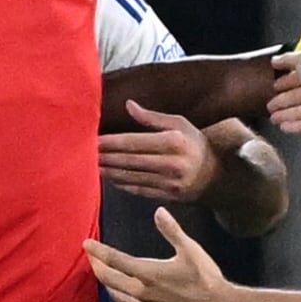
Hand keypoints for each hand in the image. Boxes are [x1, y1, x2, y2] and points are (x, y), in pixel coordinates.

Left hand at [84, 209, 236, 301]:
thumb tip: (159, 211)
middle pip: (109, 278)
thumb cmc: (205, 277)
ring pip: (115, 294)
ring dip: (105, 282)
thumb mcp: (190, 250)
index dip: (98, 251)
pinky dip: (117, 297)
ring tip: (100, 271)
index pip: (115, 260)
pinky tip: (117, 292)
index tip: (86, 243)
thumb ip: (172, 231)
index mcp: (148, 273)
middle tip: (90, 256)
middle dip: (97, 265)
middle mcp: (141, 292)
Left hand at [98, 102, 219, 202]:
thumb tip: (128, 105)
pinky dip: (122, 184)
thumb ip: (152, 117)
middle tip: (84, 154)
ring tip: (90, 167)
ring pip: (131, 177)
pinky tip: (109, 178)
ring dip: (109, 172)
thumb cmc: (194, 143)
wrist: (216, 174)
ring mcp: (168, 182)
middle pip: (129, 160)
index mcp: (173, 141)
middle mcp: (171, 163)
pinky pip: (139, 190)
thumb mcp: (179, 124)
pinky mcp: (166, 196)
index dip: (111, 142)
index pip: (134, 142)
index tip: (93, 140)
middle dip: (105, 157)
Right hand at [269, 51, 300, 147]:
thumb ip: (288, 58)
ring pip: (297, 111)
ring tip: (272, 117)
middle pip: (295, 96)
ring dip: (284, 114)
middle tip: (270, 104)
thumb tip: (276, 59)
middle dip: (281, 100)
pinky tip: (283, 127)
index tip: (274, 84)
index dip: (284, 80)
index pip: (297, 77)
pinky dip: (292, 126)